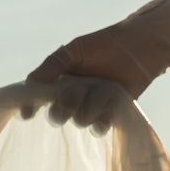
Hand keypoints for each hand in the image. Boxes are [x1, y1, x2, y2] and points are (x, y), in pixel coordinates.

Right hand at [23, 0, 169, 130]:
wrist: (141, 46)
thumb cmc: (106, 43)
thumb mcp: (74, 50)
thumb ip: (52, 66)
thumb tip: (29, 84)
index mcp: (62, 80)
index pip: (40, 98)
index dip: (31, 106)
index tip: (28, 114)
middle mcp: (75, 95)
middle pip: (58, 115)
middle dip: (63, 108)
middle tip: (74, 93)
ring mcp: (93, 105)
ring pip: (80, 121)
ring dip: (89, 107)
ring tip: (103, 89)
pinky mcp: (112, 112)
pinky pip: (99, 127)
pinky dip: (102, 119)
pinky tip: (109, 107)